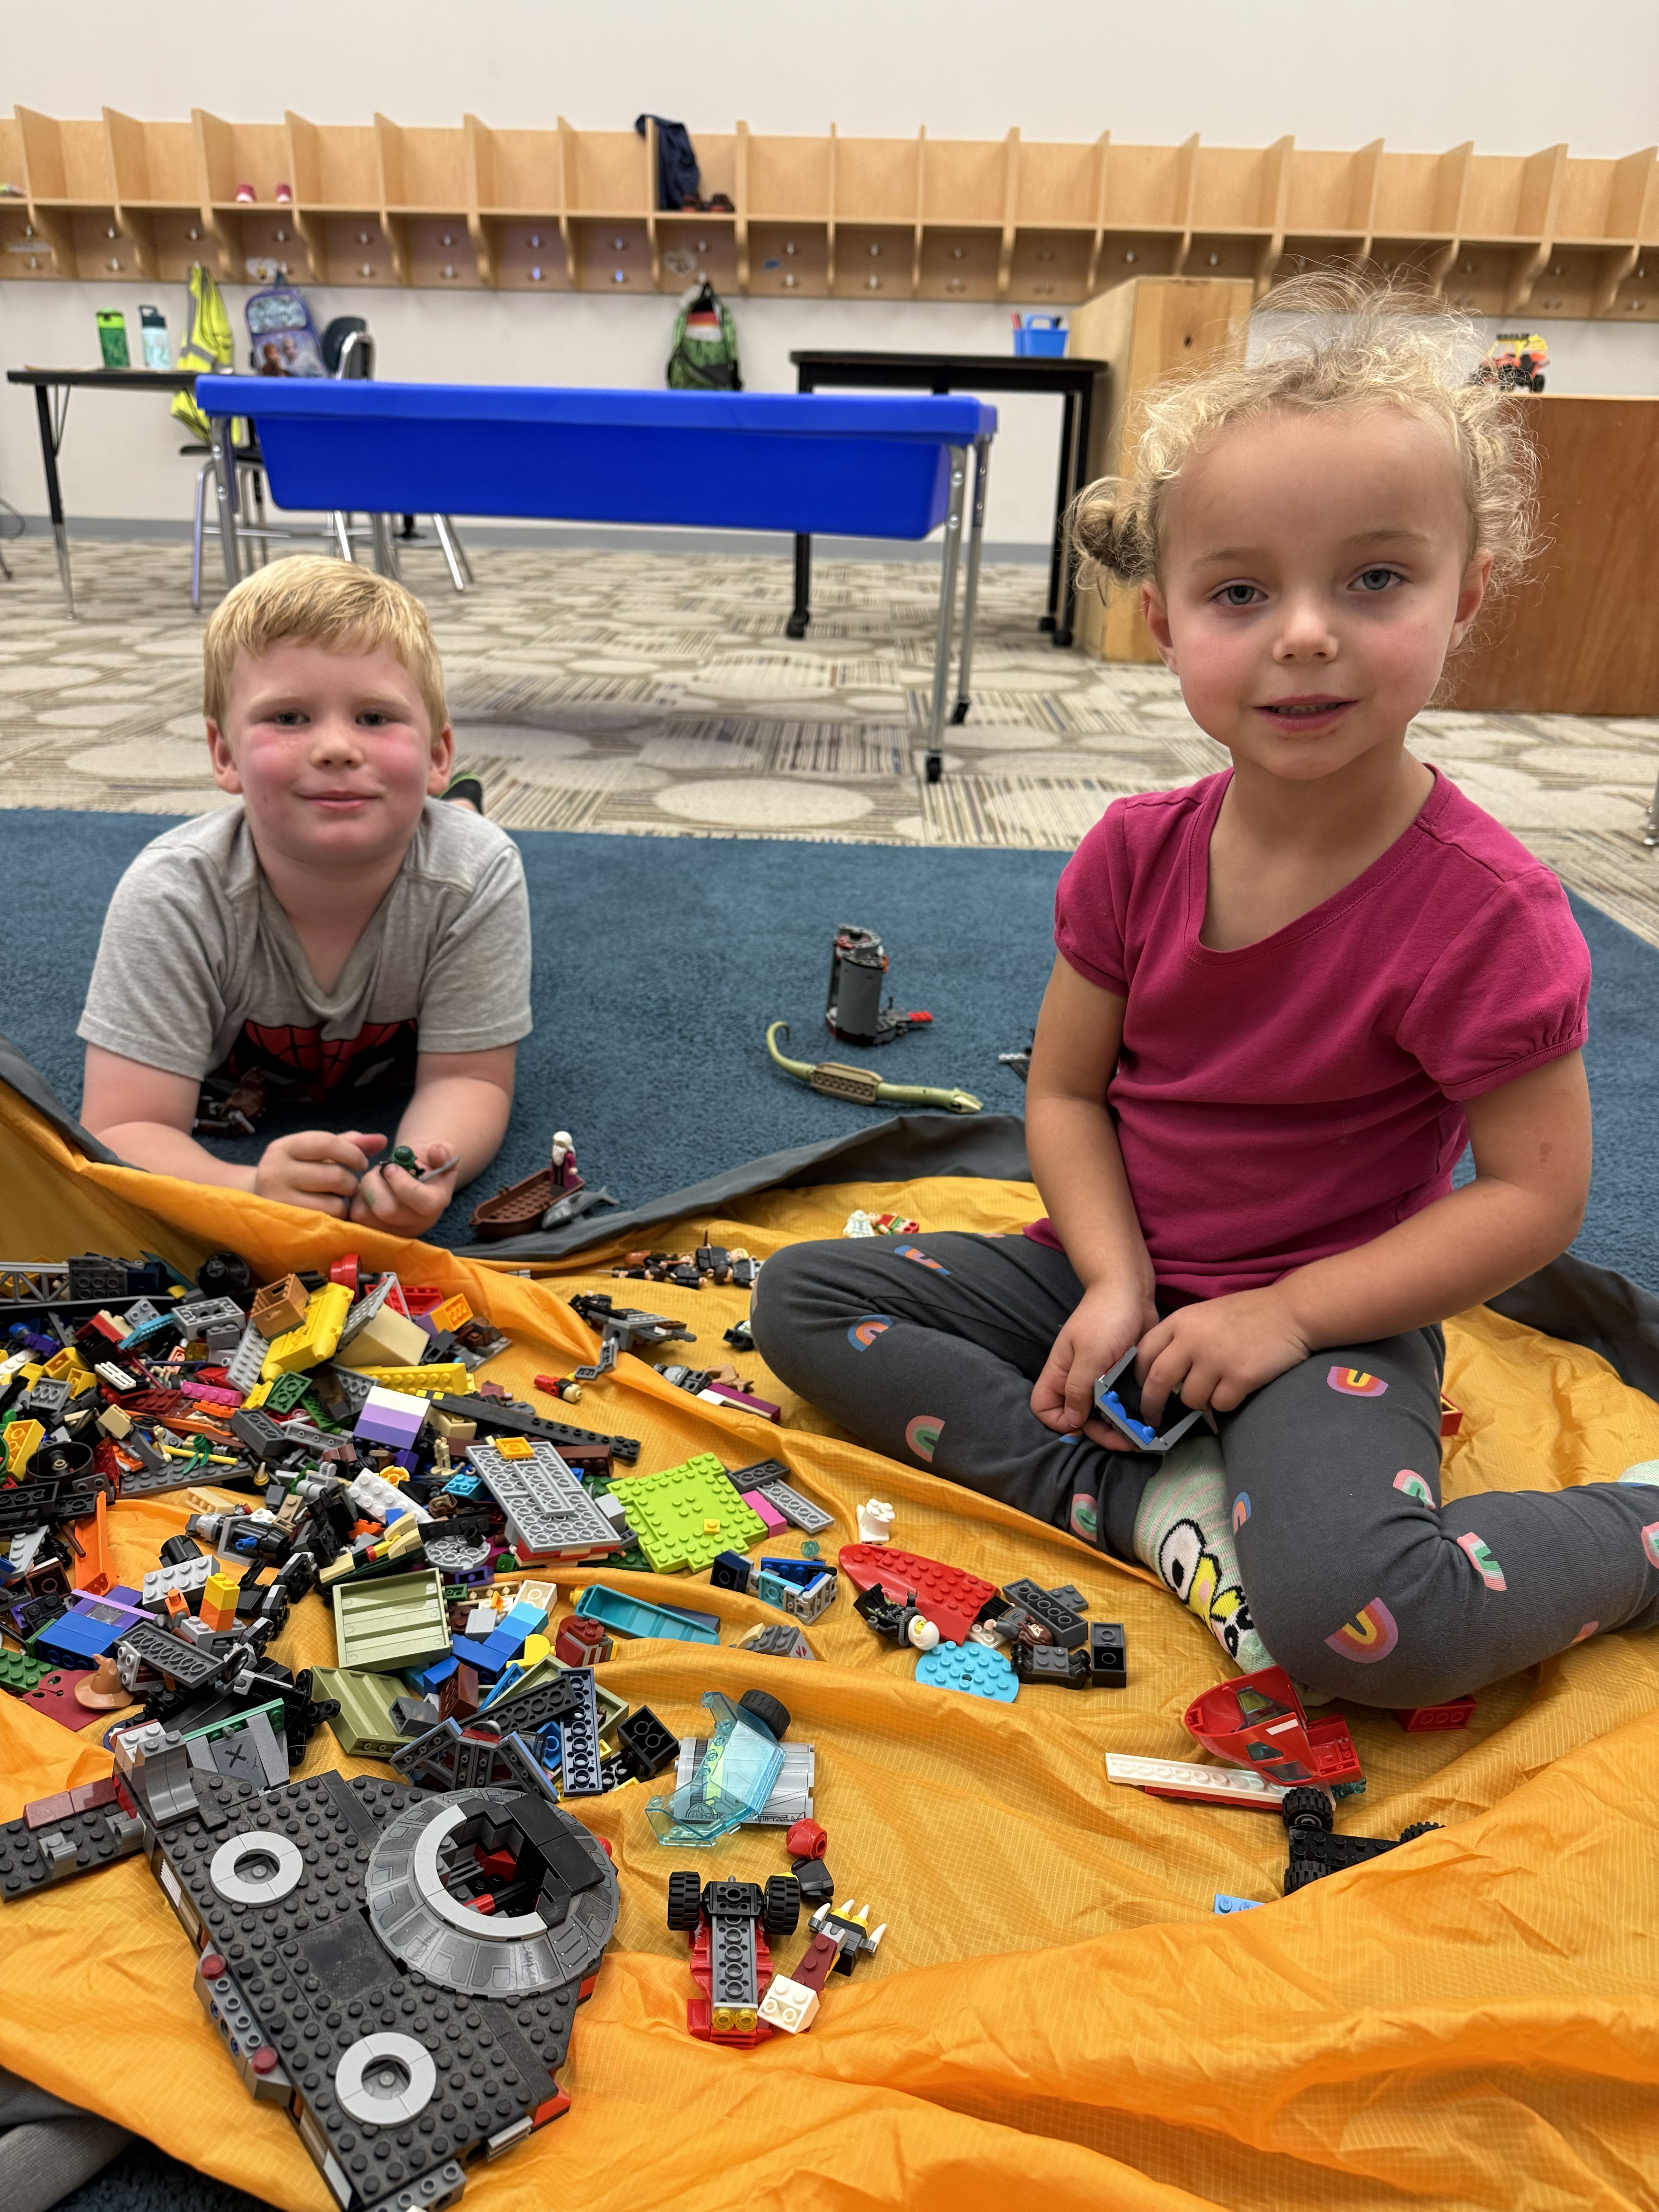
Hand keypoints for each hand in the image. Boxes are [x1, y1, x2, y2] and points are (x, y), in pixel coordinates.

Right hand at [254, 1129, 383, 1217]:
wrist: (259, 1202)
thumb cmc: (297, 1172)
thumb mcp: (316, 1153)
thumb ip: (349, 1143)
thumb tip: (381, 1140)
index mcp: (283, 1147)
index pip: (326, 1143)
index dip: (353, 1153)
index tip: (362, 1164)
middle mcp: (275, 1172)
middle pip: (335, 1176)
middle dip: (351, 1182)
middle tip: (348, 1185)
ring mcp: (278, 1201)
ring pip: (335, 1204)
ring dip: (344, 1202)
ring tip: (336, 1198)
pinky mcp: (288, 1224)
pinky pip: (329, 1222)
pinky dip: (336, 1217)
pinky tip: (329, 1212)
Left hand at [350, 1142, 458, 1237]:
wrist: (414, 1176)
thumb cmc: (426, 1162)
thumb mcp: (440, 1152)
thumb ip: (442, 1151)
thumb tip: (437, 1152)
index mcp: (437, 1202)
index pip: (423, 1202)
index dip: (402, 1183)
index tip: (391, 1167)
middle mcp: (417, 1223)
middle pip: (388, 1211)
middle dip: (376, 1184)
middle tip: (379, 1170)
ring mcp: (395, 1231)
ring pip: (366, 1216)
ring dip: (364, 1190)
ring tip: (373, 1179)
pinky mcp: (376, 1232)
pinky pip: (356, 1217)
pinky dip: (357, 1199)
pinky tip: (366, 1190)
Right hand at [1031, 1280, 1158, 1442]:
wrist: (1131, 1293)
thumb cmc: (1106, 1319)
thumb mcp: (1091, 1355)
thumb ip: (1078, 1389)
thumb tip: (1073, 1422)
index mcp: (1060, 1373)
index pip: (1044, 1408)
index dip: (1059, 1422)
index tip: (1084, 1424)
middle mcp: (1076, 1380)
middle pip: (1077, 1418)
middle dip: (1098, 1432)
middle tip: (1126, 1439)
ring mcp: (1099, 1380)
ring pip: (1101, 1415)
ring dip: (1117, 1427)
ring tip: (1140, 1434)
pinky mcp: (1119, 1378)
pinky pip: (1119, 1403)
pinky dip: (1129, 1414)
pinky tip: (1145, 1419)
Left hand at [1135, 1288, 1311, 1426]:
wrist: (1292, 1311)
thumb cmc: (1248, 1314)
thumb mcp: (1205, 1315)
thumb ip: (1182, 1339)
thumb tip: (1160, 1375)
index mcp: (1181, 1321)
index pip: (1144, 1354)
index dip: (1137, 1377)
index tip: (1139, 1392)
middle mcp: (1193, 1339)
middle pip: (1158, 1381)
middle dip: (1152, 1405)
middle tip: (1154, 1418)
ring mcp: (1216, 1359)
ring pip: (1190, 1399)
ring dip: (1199, 1403)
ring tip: (1217, 1389)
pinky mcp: (1240, 1376)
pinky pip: (1220, 1405)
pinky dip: (1226, 1404)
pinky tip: (1238, 1389)